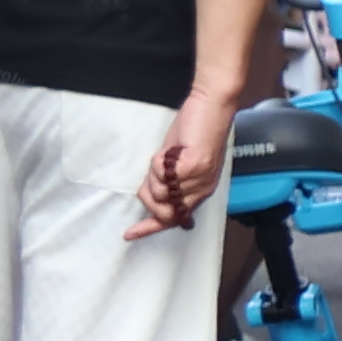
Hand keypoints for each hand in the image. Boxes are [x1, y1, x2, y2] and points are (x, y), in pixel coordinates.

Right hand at [132, 96, 232, 239]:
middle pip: (161, 211)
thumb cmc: (195, 131)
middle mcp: (201, 189)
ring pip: (157, 192)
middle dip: (149, 195)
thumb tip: (150, 198)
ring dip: (154, 173)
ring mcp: (198, 179)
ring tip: (167, 156)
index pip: (174, 219)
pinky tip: (169, 151)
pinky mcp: (193, 166)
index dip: (149, 227)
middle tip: (155, 172)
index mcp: (200, 190)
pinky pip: (160, 174)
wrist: (211, 106)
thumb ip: (166, 181)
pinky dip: (157, 163)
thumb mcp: (177, 162)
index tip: (129, 234)